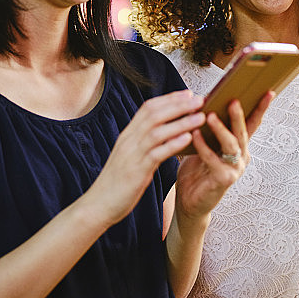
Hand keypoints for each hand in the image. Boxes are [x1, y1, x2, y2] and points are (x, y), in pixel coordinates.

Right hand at [89, 90, 204, 225]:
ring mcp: (132, 154)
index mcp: (128, 135)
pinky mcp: (136, 171)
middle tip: (200, 99)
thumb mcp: (129, 156)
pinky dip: (172, 144)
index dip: (169, 99)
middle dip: (178, 105)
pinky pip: (156, 153)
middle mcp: (129, 140)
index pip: (148, 108)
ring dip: (181, 122)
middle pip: (154, 114)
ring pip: (157, 131)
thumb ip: (143, 142)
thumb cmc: (117, 182)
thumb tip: (162, 131)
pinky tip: (187, 138)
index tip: (187, 93)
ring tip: (200, 116)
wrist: (99, 204)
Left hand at [175, 91, 273, 220]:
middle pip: (243, 132)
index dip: (260, 108)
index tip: (268, 92)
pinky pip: (213, 159)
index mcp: (239, 146)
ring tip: (210, 116)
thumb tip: (205, 102)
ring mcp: (235, 169)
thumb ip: (209, 130)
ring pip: (231, 145)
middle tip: (234, 100)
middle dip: (239, 115)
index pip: (252, 124)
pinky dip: (203, 146)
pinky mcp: (223, 180)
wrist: (190, 200)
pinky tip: (195, 135)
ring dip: (221, 129)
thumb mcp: (204, 145)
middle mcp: (241, 157)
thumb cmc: (197, 171)